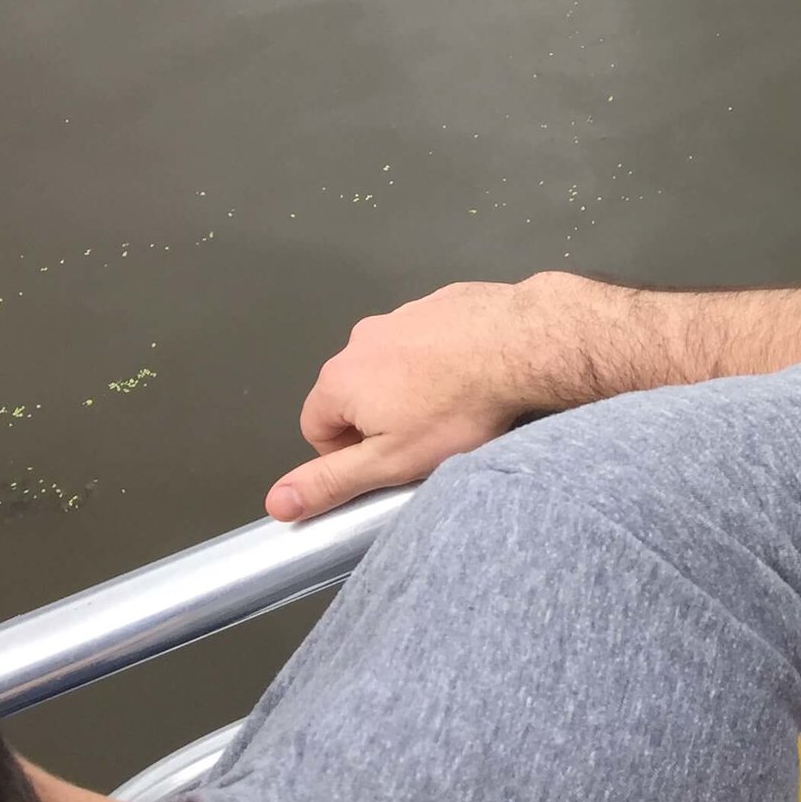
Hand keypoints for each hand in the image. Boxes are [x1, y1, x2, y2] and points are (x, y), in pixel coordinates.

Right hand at [266, 276, 591, 520]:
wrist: (524, 343)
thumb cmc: (456, 408)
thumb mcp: (389, 461)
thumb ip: (329, 482)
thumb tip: (276, 502)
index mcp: (340, 377)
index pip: (316, 427)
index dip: (348, 455)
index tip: (389, 463)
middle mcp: (364, 337)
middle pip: (355, 393)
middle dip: (381, 419)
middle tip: (426, 438)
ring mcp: (405, 313)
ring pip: (395, 364)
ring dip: (413, 387)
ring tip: (455, 407)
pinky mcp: (445, 300)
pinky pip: (432, 338)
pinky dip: (444, 357)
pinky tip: (476, 373)